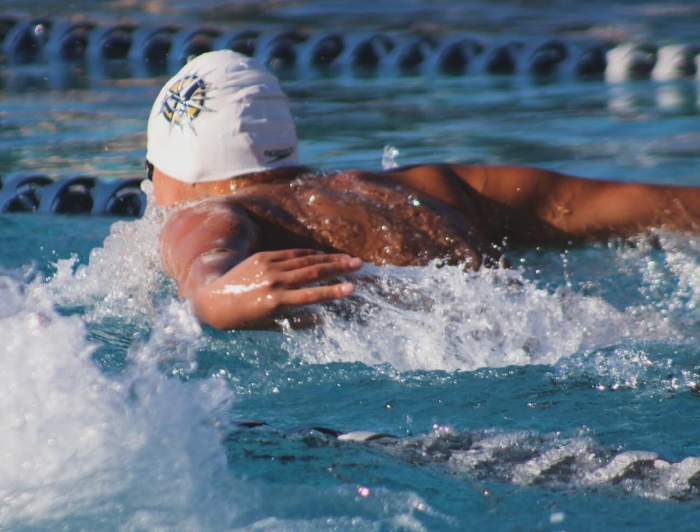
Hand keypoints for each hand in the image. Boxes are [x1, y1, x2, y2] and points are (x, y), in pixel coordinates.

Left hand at [194, 249, 361, 328]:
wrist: (213, 300)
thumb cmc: (245, 319)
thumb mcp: (270, 325)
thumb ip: (297, 322)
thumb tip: (322, 316)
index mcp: (275, 302)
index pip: (311, 296)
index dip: (333, 292)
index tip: (352, 288)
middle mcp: (273, 282)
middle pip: (313, 273)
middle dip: (338, 268)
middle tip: (358, 265)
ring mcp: (268, 267)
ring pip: (305, 261)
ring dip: (329, 259)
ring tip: (348, 259)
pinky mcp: (263, 257)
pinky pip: (291, 255)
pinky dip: (309, 255)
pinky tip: (323, 255)